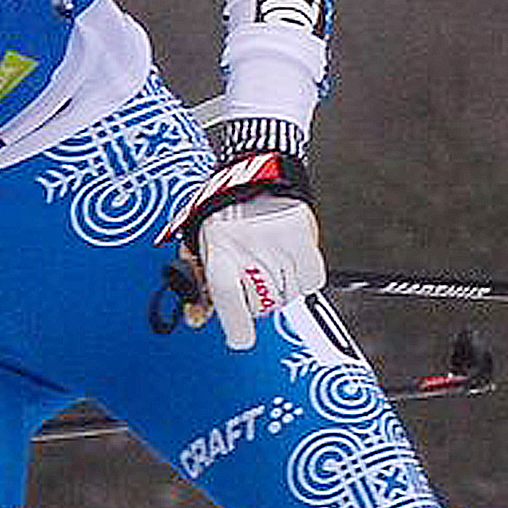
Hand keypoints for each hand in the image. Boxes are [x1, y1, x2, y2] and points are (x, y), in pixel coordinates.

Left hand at [175, 138, 324, 348]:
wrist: (257, 168)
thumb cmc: (223, 210)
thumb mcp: (198, 244)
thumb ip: (197, 285)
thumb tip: (196, 319)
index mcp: (220, 249)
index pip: (229, 297)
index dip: (237, 326)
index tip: (239, 340)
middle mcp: (250, 249)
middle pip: (260, 304)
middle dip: (254, 302)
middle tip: (251, 281)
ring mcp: (279, 245)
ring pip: (286, 296)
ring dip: (279, 291)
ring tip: (269, 266)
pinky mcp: (304, 239)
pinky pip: (311, 281)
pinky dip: (302, 281)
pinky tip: (289, 266)